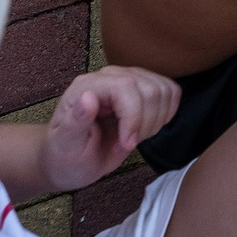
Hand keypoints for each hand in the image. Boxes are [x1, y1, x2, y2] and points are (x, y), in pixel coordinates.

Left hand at [40, 67, 178, 192]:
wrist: (71, 160)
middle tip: (128, 145)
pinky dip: (166, 114)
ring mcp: (130, 78)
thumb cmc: (65, 156)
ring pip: (164, 90)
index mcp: (88, 86)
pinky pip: (171, 92)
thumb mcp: (65, 146)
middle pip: (150, 89)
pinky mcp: (144, 87)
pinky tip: (146, 128)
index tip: (127, 145)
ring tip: (134, 138)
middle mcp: (110, 76)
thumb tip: (89, 97)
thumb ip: (75, 122)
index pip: (126, 87)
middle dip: (145, 124)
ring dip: (156, 121)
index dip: (134, 117)